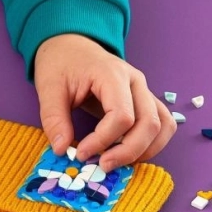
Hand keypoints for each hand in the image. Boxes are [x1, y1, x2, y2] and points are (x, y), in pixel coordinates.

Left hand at [34, 34, 175, 171]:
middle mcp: (135, 81)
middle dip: (128, 151)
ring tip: (116, 161)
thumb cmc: (61, 63)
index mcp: (112, 74)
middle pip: (150, 123)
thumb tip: (62, 150)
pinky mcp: (145, 100)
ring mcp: (144, 90)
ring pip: (163, 125)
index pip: (121, 116)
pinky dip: (151, 143)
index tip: (81, 153)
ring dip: (145, 150)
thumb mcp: (48, 88)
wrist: (71, 45)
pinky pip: (162, 124)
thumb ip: (54, 118)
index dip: (103, 140)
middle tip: (102, 165)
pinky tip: (128, 153)